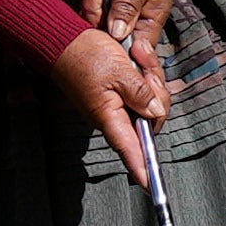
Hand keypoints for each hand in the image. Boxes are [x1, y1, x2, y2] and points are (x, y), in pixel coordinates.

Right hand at [55, 24, 173, 166]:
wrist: (67, 39)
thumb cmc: (84, 56)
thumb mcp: (118, 71)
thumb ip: (141, 93)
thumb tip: (156, 112)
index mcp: (109, 116)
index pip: (129, 148)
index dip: (141, 168)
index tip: (150, 185)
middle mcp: (115, 114)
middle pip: (152, 119)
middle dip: (158, 94)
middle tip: (147, 71)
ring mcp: (118, 103)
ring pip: (151, 100)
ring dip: (151, 77)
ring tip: (137, 57)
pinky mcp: (121, 92)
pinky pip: (144, 88)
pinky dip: (145, 72)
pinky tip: (136, 56)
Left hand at [81, 0, 181, 62]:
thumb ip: (126, 9)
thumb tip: (116, 36)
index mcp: (147, 21)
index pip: (128, 48)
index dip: (112, 45)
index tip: (102, 30)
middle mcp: (129, 18)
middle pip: (101, 31)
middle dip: (93, 7)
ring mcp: (113, 6)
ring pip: (90, 12)